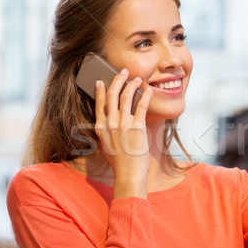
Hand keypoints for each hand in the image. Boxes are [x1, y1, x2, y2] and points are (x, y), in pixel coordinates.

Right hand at [94, 69, 152, 197]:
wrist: (128, 175)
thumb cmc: (120, 163)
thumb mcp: (107, 145)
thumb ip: (107, 132)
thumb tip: (111, 122)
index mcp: (101, 128)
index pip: (99, 103)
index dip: (100, 90)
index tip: (101, 81)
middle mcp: (110, 124)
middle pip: (111, 95)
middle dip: (117, 80)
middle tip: (123, 72)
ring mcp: (123, 125)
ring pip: (125, 97)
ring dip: (132, 84)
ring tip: (138, 79)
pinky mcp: (137, 128)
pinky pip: (141, 106)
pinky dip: (146, 96)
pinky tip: (149, 91)